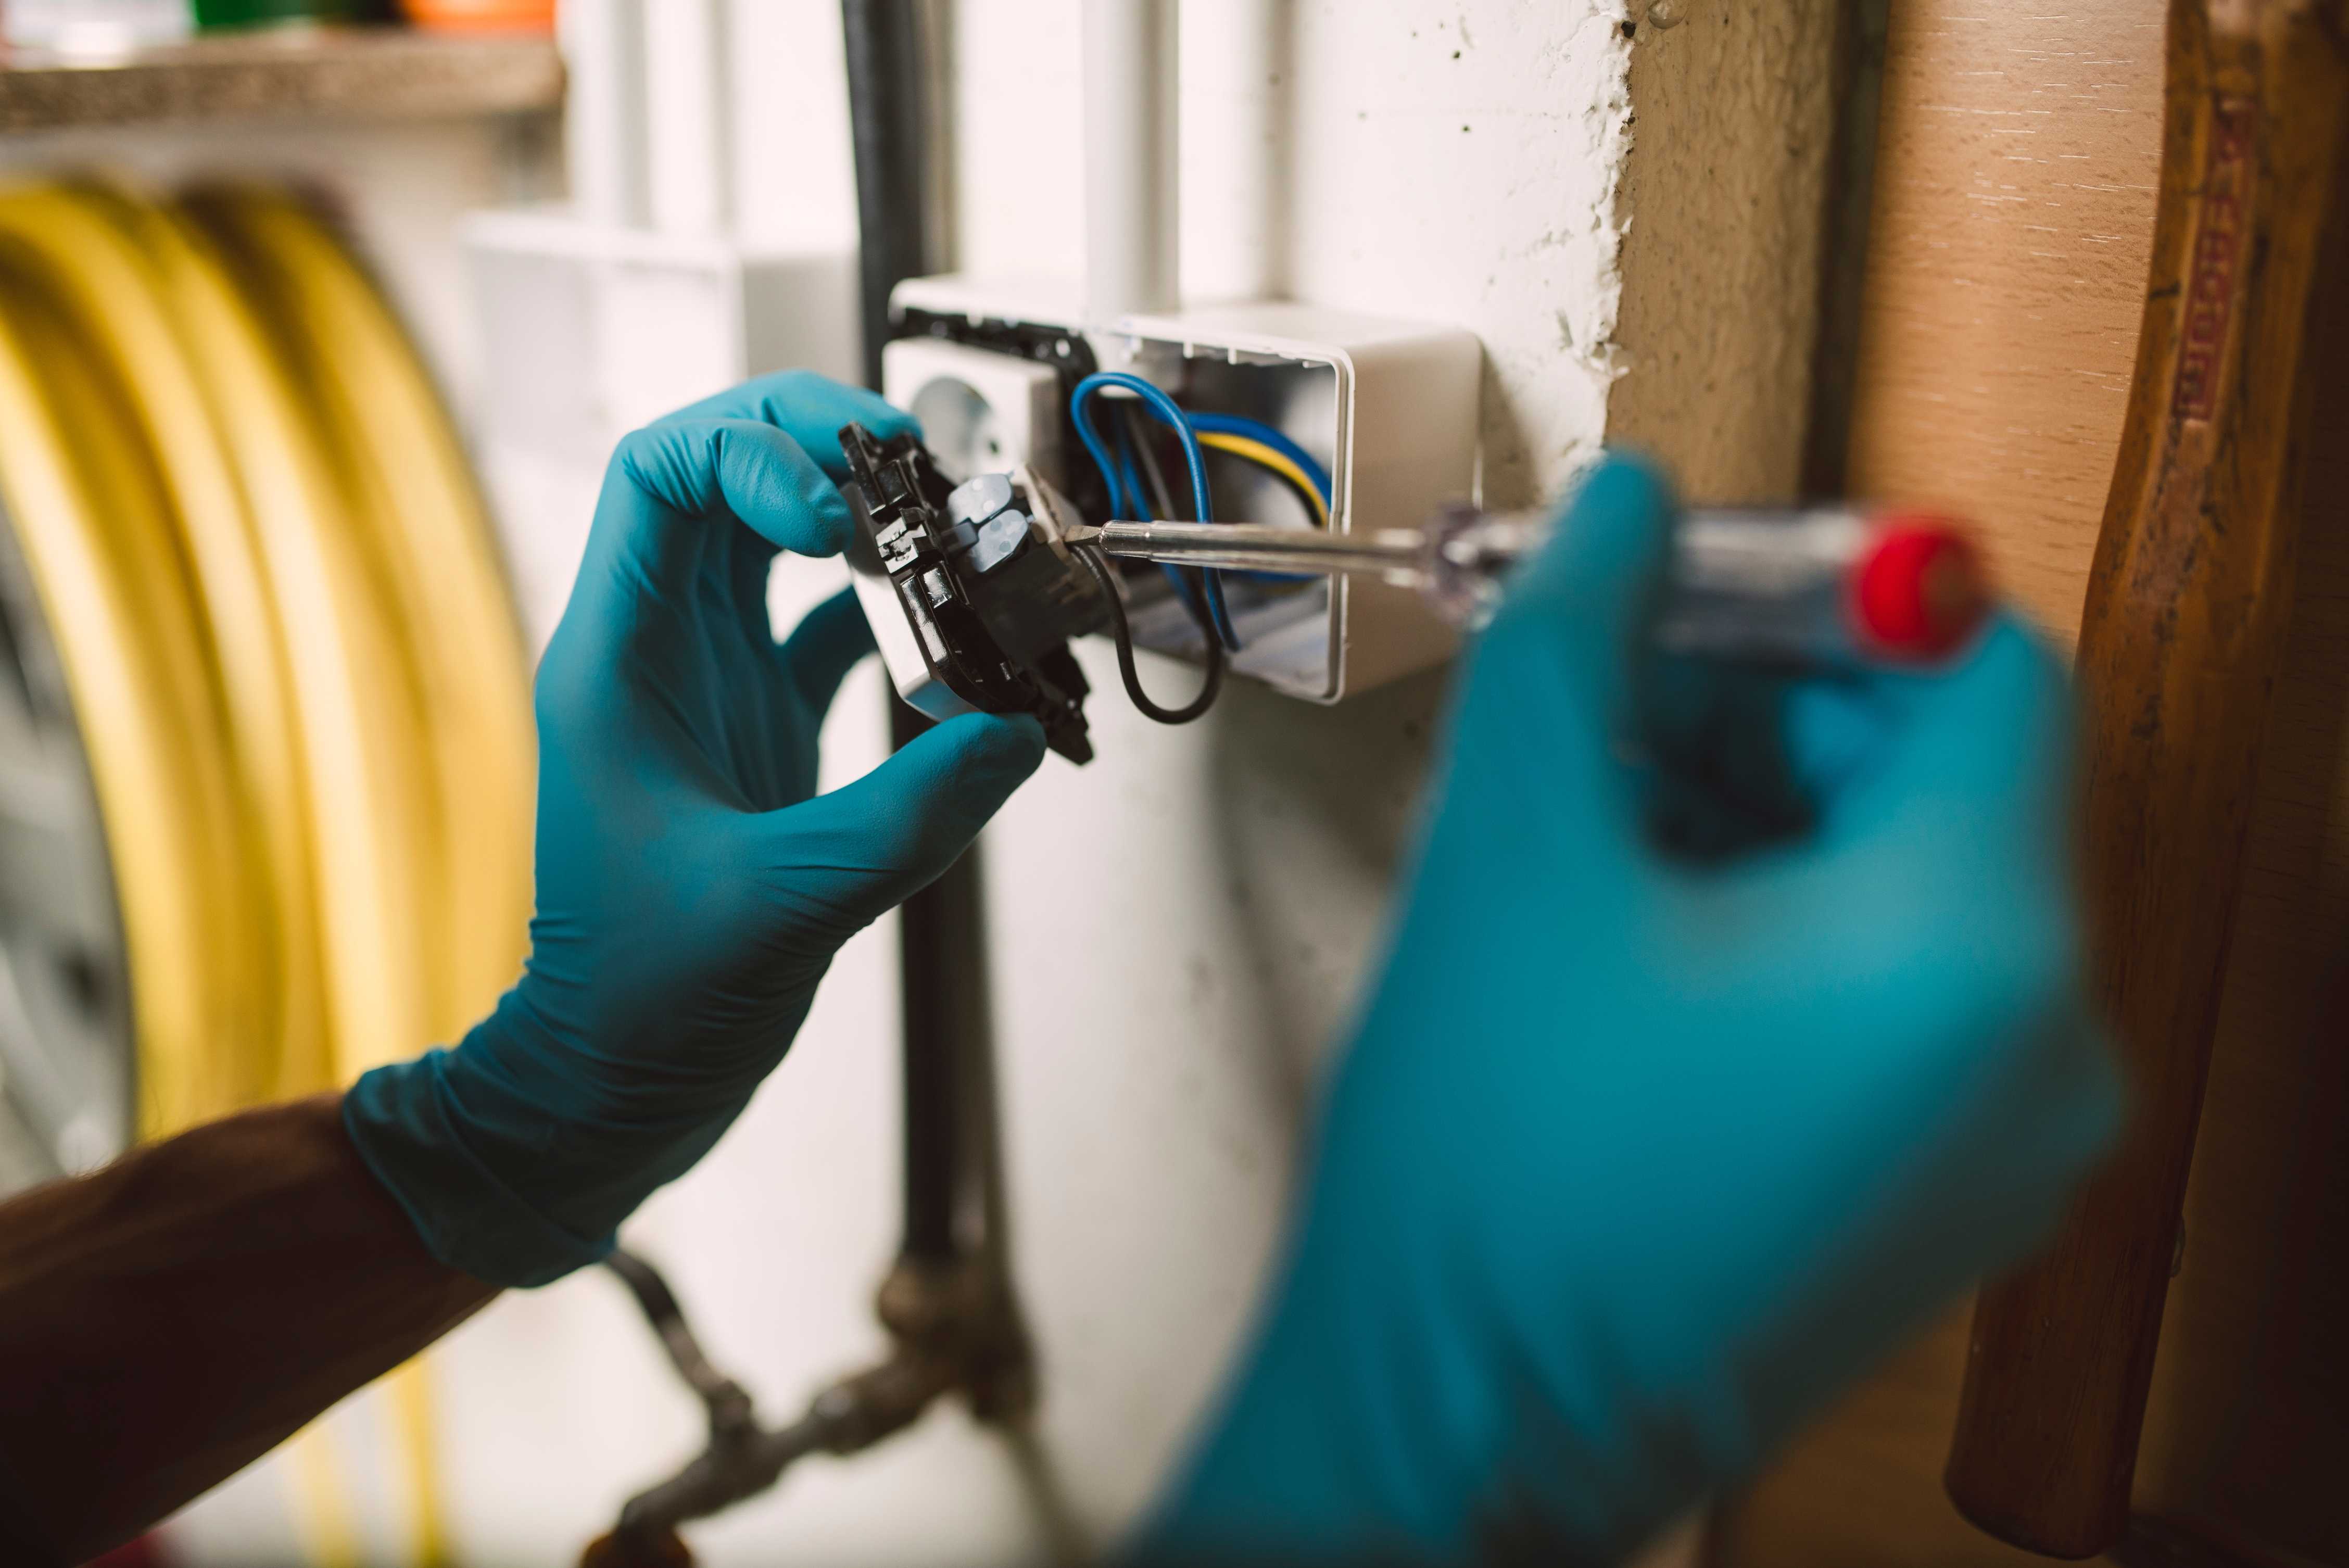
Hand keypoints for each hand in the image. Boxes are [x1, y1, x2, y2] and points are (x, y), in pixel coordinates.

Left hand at [345, 372, 1046, 1286]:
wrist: (614, 1085)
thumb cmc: (643, 1005)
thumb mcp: (780, 909)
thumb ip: (904, 820)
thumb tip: (1014, 730)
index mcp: (618, 659)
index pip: (661, 473)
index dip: (755, 452)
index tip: (841, 510)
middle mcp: (658, 648)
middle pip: (724, 472)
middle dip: (822, 444)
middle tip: (918, 466)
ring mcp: (708, 680)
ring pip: (777, 535)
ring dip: (865, 513)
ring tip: (950, 525)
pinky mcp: (758, 724)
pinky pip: (824, 621)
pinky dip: (892, 606)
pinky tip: (955, 627)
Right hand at [1141, 460, 2121, 1561]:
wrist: (1453, 1428)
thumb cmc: (1486, 1200)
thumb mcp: (1514, 853)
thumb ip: (1575, 635)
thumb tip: (1625, 516)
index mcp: (1969, 960)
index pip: (1980, 669)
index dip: (1831, 598)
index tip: (1709, 587)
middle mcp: (2034, 1054)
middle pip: (1943, 772)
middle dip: (1772, 705)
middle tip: (1619, 691)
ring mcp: (1998, 1135)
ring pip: (1911, 879)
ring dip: (1762, 807)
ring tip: (1602, 815)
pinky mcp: (1939, 1182)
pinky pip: (1896, 985)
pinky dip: (1783, 917)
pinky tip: (1641, 917)